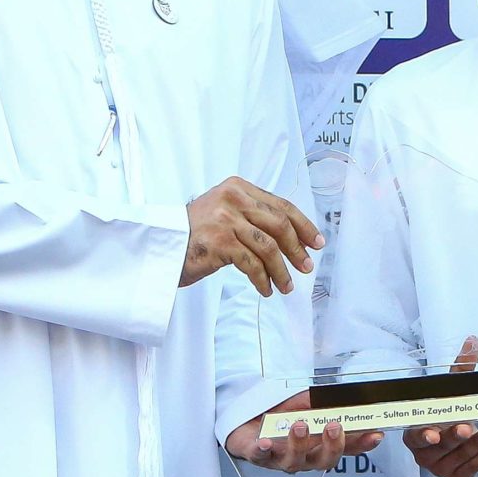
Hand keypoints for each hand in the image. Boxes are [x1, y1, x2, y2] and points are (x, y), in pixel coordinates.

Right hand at [181, 177, 322, 295]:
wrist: (161, 246)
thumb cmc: (195, 234)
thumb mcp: (225, 214)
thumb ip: (253, 217)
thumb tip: (294, 239)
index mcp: (238, 187)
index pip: (281, 205)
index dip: (303, 225)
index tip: (316, 242)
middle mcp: (232, 198)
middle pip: (279, 224)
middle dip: (297, 249)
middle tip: (306, 266)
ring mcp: (225, 219)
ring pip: (268, 246)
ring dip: (281, 270)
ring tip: (286, 285)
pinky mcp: (219, 241)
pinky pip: (252, 263)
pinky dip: (263, 279)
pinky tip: (265, 289)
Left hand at [228, 392, 378, 472]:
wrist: (244, 418)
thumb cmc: (279, 414)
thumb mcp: (306, 404)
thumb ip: (324, 403)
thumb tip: (347, 396)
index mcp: (319, 445)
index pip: (346, 448)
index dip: (361, 444)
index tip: (375, 434)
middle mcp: (303, 457)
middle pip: (323, 461)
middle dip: (332, 445)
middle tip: (334, 426)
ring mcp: (280, 458)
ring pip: (294, 461)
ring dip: (299, 444)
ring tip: (300, 425)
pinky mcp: (256, 455)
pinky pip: (260, 457)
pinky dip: (263, 451)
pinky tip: (265, 443)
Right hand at [407, 337, 477, 476]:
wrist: (454, 438)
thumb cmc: (447, 412)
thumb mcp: (452, 390)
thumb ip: (461, 368)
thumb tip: (473, 341)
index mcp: (415, 430)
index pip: (415, 434)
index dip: (424, 434)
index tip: (433, 433)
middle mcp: (424, 451)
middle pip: (439, 446)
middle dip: (454, 437)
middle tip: (468, 427)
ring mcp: (438, 466)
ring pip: (456, 458)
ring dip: (474, 446)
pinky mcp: (455, 475)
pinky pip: (468, 470)